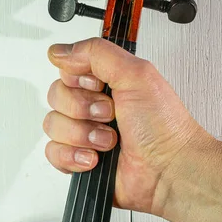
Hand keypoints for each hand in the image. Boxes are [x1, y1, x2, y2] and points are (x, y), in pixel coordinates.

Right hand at [44, 38, 206, 214]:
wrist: (169, 170)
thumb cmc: (163, 127)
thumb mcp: (136, 74)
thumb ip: (97, 52)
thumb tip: (61, 51)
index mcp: (107, 81)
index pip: (68, 69)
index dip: (79, 79)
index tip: (100, 86)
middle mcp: (94, 105)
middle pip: (57, 95)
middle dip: (82, 107)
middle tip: (109, 115)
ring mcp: (85, 133)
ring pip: (53, 124)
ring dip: (82, 134)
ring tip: (108, 141)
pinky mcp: (79, 160)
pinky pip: (53, 152)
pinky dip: (73, 155)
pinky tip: (95, 158)